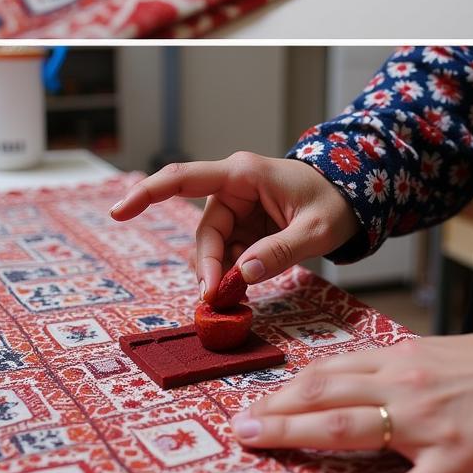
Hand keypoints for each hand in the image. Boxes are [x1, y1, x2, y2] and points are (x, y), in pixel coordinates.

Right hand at [109, 153, 355, 299]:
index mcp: (244, 174)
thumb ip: (281, 251)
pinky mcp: (245, 225)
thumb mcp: (317, 230)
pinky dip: (232, 273)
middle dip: (208, 266)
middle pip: (204, 232)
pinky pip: (227, 253)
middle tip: (218, 299)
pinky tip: (245, 286)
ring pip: (213, 248)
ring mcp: (238, 208)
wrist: (353, 197)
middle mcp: (234, 187)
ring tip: (239, 294)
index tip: (119, 212)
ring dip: (221, 273)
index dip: (147, 193)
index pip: (185, 178)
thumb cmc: (336, 202)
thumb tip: (241, 274)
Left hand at [230, 333, 472, 472]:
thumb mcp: (435, 353)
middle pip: (327, 397)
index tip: (257, 403)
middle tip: (241, 426)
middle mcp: (405, 387)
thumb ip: (392, 368)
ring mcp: (426, 425)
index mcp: (401, 361)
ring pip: (352, 430)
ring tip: (264, 445)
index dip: (288, 389)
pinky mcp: (454, 461)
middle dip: (278, 411)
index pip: (330, 373)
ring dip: (300, 436)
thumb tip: (348, 381)